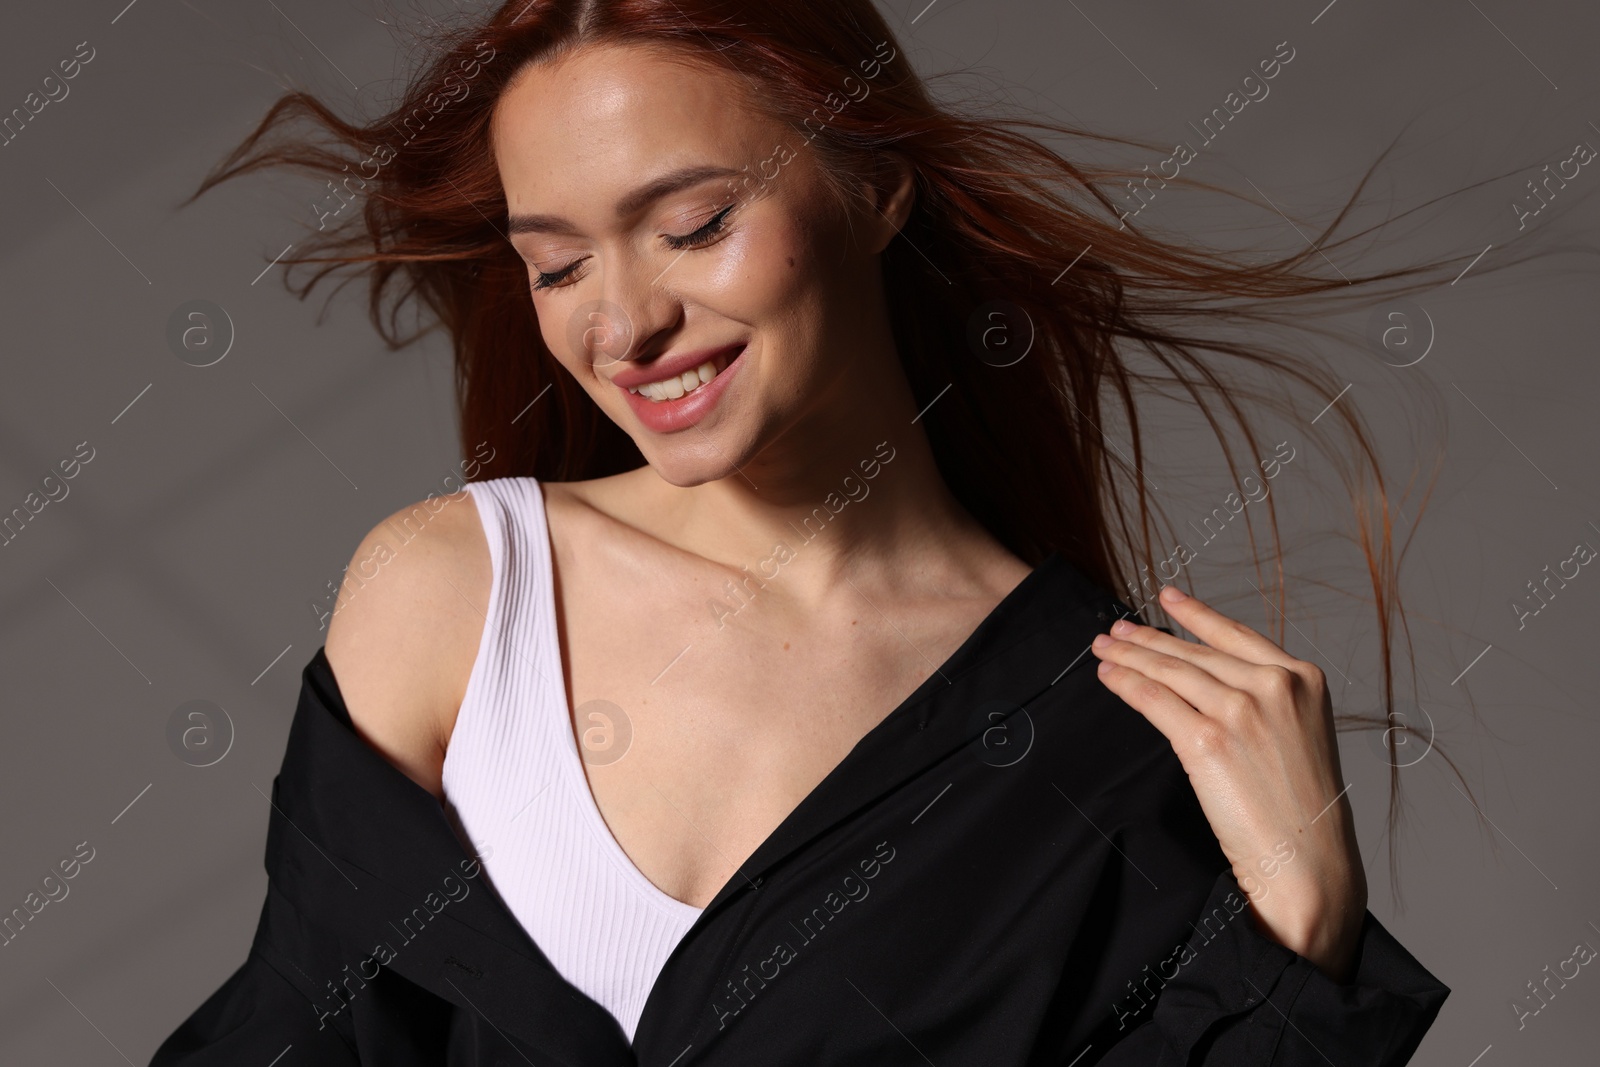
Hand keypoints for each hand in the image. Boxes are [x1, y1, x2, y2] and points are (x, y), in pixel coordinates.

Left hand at [1090, 584, 1367, 982]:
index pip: (1234, 636)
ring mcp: (1240, 711)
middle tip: (1117, 630)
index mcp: (1303, 679)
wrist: (1308, 861)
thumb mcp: (1298, 735)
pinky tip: (1109, 676)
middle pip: (1195, 653)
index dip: (1196, 615)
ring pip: (1170, 671)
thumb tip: (1206, 680)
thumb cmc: (1302, 809)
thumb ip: (1266, 701)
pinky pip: (1155, 700)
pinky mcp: (1207, 741)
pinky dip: (1126, 685)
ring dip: (1129, 657)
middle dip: (1149, 639)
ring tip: (1104, 649)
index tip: (1168, 598)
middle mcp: (1274, 686)